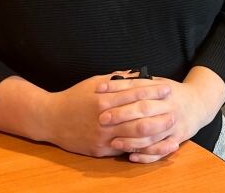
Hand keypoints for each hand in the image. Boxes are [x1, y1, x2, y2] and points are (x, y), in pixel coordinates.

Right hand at [44, 71, 173, 157]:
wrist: (50, 119)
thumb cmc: (74, 98)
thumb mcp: (94, 82)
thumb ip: (117, 80)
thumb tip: (138, 73)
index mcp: (103, 98)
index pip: (134, 93)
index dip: (152, 91)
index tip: (166, 88)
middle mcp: (104, 118)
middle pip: (137, 115)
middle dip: (158, 112)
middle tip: (174, 109)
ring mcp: (102, 136)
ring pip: (133, 136)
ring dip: (154, 132)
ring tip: (168, 128)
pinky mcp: (100, 150)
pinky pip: (124, 149)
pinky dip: (140, 147)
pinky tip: (153, 145)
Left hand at [95, 66, 224, 163]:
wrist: (199, 103)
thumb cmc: (172, 93)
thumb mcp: (157, 82)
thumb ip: (138, 81)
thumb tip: (113, 77)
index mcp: (161, 88)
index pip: (137, 87)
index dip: (118, 88)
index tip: (100, 90)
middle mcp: (168, 105)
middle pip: (143, 109)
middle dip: (122, 114)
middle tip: (102, 118)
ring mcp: (174, 123)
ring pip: (151, 133)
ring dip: (131, 139)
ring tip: (113, 141)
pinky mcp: (178, 138)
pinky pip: (161, 150)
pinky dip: (146, 154)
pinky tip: (131, 155)